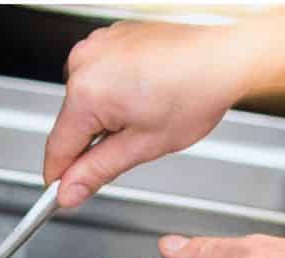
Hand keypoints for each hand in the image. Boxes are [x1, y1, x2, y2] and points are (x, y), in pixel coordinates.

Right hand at [43, 21, 258, 207]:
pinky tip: (143, 92)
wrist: (226, 56)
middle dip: (92, 140)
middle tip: (130, 143)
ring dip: (104, 115)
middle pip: (71, 123)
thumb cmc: (197, 90)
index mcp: (87, 92)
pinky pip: (97, 77)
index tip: (62, 192)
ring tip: (144, 111)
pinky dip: (113, 90)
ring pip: (84, 100)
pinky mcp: (109, 39)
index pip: (58, 148)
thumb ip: (97, 171)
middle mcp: (84, 63)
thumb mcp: (143, 146)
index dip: (60, 176)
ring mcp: (96, 46)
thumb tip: (69, 191)